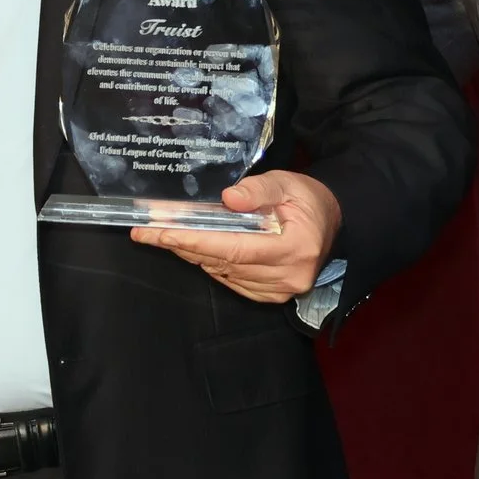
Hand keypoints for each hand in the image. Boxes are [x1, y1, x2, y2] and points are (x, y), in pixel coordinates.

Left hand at [126, 170, 341, 303]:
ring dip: (191, 254)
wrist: (332, 222)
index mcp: (294, 248)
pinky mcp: (271, 296)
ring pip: (222, 273)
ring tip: (161, 235)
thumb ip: (259, 190)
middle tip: (146, 231)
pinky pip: (230, 281)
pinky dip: (210, 264)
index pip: (233, 248)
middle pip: (222, 262)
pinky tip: (193, 249)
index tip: (158, 232)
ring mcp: (279, 290)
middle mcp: (287, 276)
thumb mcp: (287, 183)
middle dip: (181, 245)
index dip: (193, 241)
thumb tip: (229, 199)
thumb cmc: (307, 199)